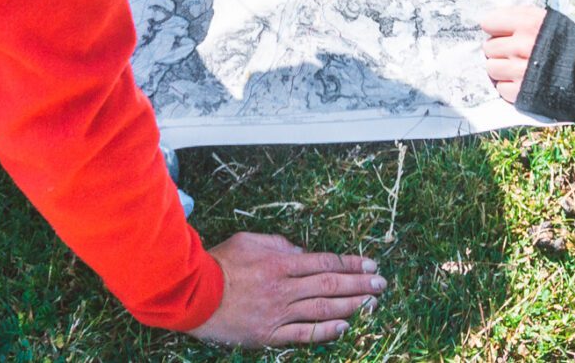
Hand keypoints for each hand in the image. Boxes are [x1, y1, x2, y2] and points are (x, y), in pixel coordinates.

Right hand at [190, 232, 385, 346]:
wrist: (193, 294)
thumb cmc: (218, 264)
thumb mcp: (248, 240)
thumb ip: (277, 243)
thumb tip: (301, 252)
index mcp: (281, 262)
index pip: (325, 262)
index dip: (351, 264)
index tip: (370, 265)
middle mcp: (285, 287)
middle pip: (331, 284)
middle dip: (360, 284)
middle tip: (382, 284)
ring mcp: (278, 312)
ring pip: (323, 308)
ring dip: (351, 305)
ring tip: (372, 304)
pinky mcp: (269, 334)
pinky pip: (303, 334)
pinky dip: (326, 331)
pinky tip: (345, 328)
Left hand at [480, 5, 547, 103]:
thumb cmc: (569, 44)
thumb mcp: (549, 20)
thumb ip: (521, 16)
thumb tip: (493, 20)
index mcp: (528, 24)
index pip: (489, 23)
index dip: (496, 29)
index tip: (504, 34)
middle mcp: (521, 46)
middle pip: (488, 47)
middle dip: (500, 50)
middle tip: (515, 54)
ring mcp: (519, 71)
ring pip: (491, 68)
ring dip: (501, 69)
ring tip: (517, 68)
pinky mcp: (521, 93)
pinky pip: (500, 88)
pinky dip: (509, 86)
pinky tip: (523, 82)